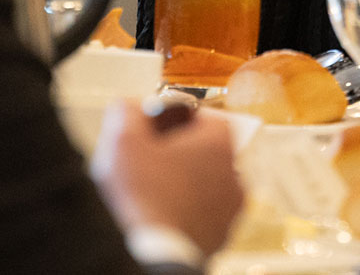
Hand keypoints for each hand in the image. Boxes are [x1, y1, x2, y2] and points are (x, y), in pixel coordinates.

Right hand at [90, 101, 244, 255]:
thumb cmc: (146, 199)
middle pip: (205, 151)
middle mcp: (235, 171)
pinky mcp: (222, 233)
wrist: (157, 253)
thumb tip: (127, 105)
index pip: (202, 117)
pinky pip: (205, 214)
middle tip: (149, 163)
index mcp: (219, 142)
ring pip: (207, 184)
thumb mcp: (124, 142)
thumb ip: (127, 113)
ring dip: (184, 184)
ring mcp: (231, 206)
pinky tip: (163, 215)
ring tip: (153, 193)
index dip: (172, 121)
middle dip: (178, 154)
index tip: (153, 132)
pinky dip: (187, 212)